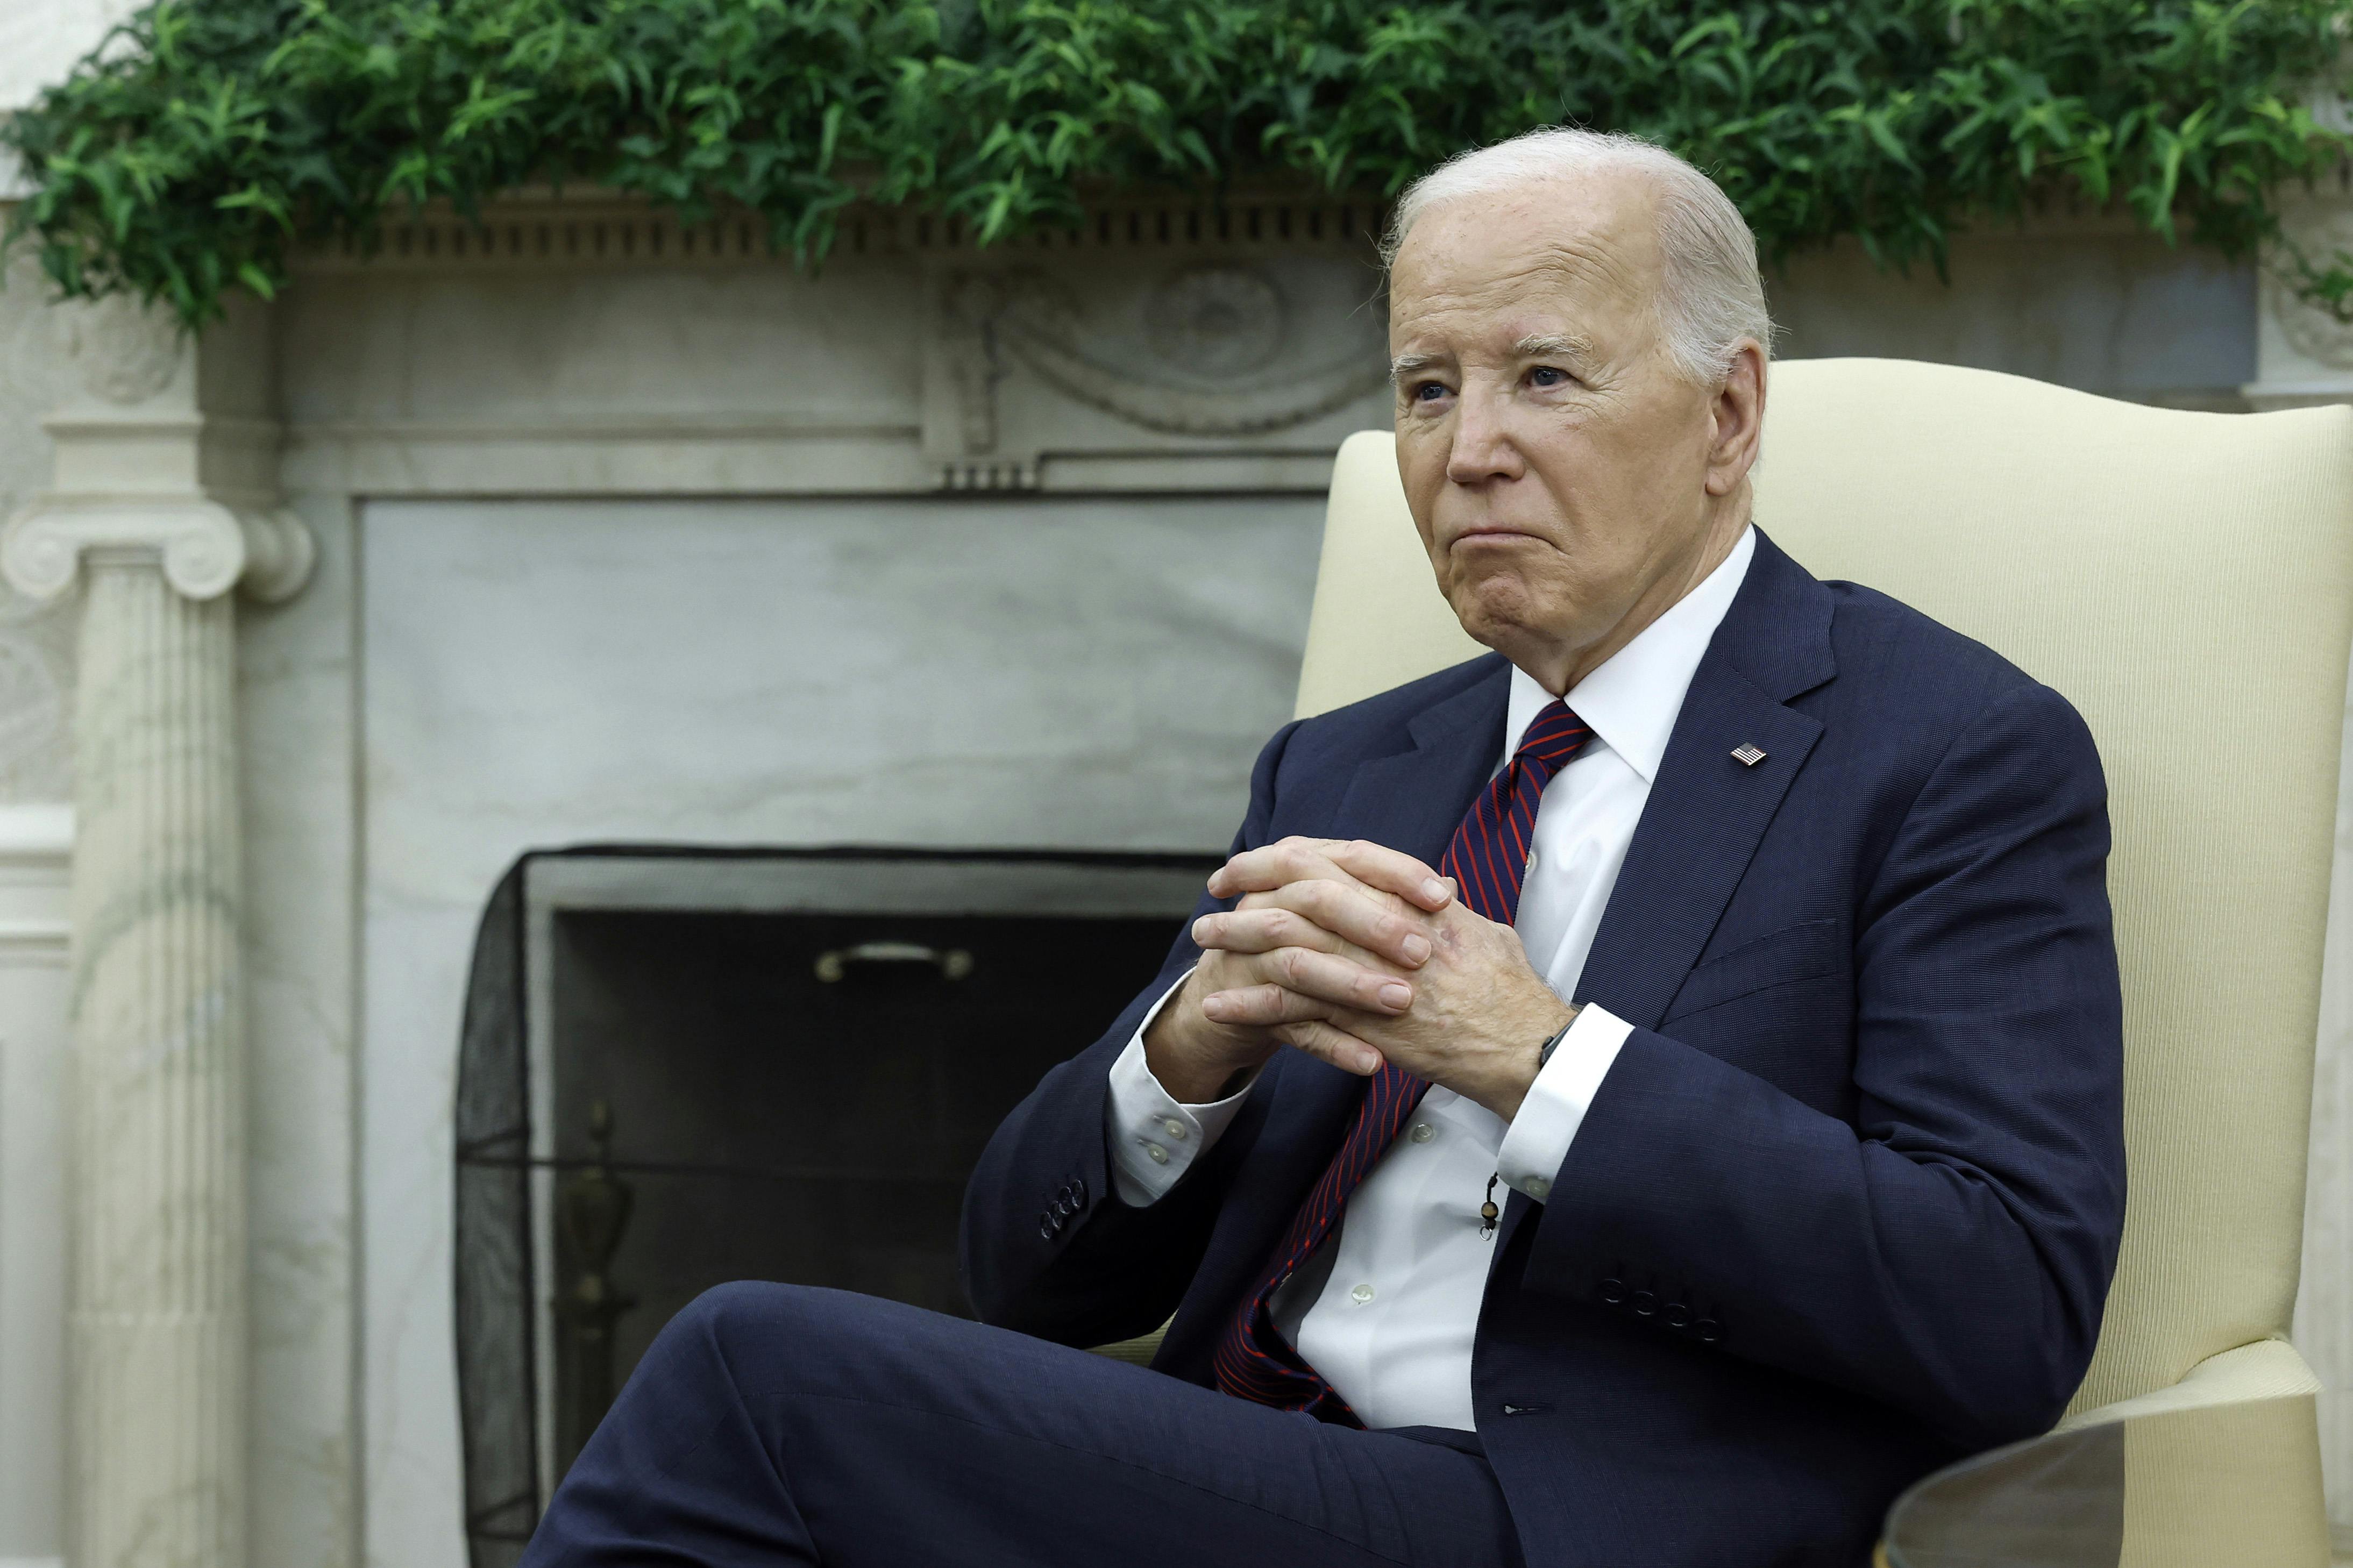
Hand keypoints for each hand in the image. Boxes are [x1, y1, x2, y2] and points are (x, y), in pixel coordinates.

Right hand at [1142, 838, 1453, 1102]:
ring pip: (1300, 963)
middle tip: (1422, 954)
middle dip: (1374, 925)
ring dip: (1352, 984)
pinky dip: (1330, 1044)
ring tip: (1400, 1004)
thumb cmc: (1297, 947)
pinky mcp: (1243, 1003)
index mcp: (1301, 871)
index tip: (1443, 899)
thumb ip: (1388, 901)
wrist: (1223, 999)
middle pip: (1320, 900)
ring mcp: (1251, 953)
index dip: (1398, 873)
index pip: (1352, 857)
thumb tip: (1451, 887)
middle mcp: (1270, 902)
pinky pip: (1288, 1023)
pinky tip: (1370, 1061)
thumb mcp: (1339, 917)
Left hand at [1198, 838, 1574, 1119]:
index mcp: (1414, 900)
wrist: (1526, 1045)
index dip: (1290, 855)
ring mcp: (1371, 974)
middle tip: (1215, 890)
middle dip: (1250, 887)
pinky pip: (1293, 1008)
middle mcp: (1388, 928)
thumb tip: (1436, 892)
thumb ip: (1451, 911)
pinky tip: (1218, 1005)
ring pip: (1287, 945)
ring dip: (1238, 941)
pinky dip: (1251, 1005)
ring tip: (1203, 941)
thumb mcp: (1484, 933)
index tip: (1258, 858)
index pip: (1339, 859)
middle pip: (1301, 891)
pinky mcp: (1361, 1022)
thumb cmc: (1513, 993)